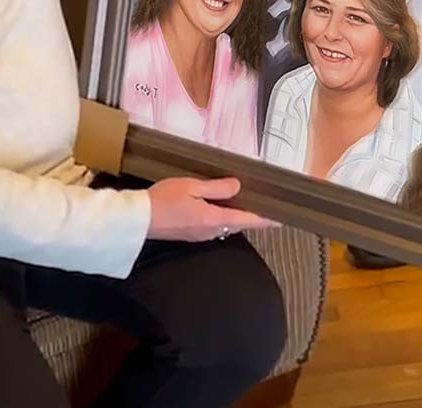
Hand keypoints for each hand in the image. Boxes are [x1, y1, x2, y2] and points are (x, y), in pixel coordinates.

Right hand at [147, 176, 275, 242]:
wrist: (139, 220)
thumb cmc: (163, 200)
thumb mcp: (191, 187)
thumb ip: (216, 187)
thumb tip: (238, 187)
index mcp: (214, 219)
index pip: (247, 220)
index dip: (265, 219)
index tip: (282, 218)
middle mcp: (211, 231)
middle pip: (238, 223)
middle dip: (252, 216)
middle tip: (264, 204)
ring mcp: (200, 235)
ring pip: (226, 225)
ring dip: (237, 216)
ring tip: (245, 202)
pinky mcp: (191, 234)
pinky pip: (214, 226)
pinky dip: (223, 217)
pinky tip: (220, 207)